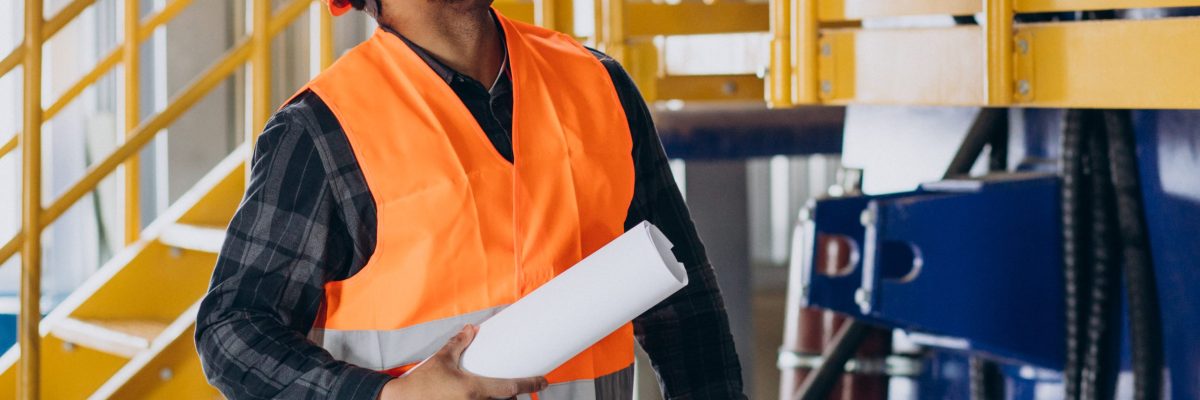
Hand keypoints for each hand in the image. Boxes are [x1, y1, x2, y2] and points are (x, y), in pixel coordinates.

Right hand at [379, 324, 547, 398]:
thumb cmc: (422, 382)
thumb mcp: (442, 359)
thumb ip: (459, 343)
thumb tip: (471, 329)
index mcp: (475, 389)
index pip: (511, 388)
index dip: (531, 384)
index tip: (544, 381)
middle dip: (514, 396)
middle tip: (518, 387)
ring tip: (504, 394)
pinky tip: (486, 398)